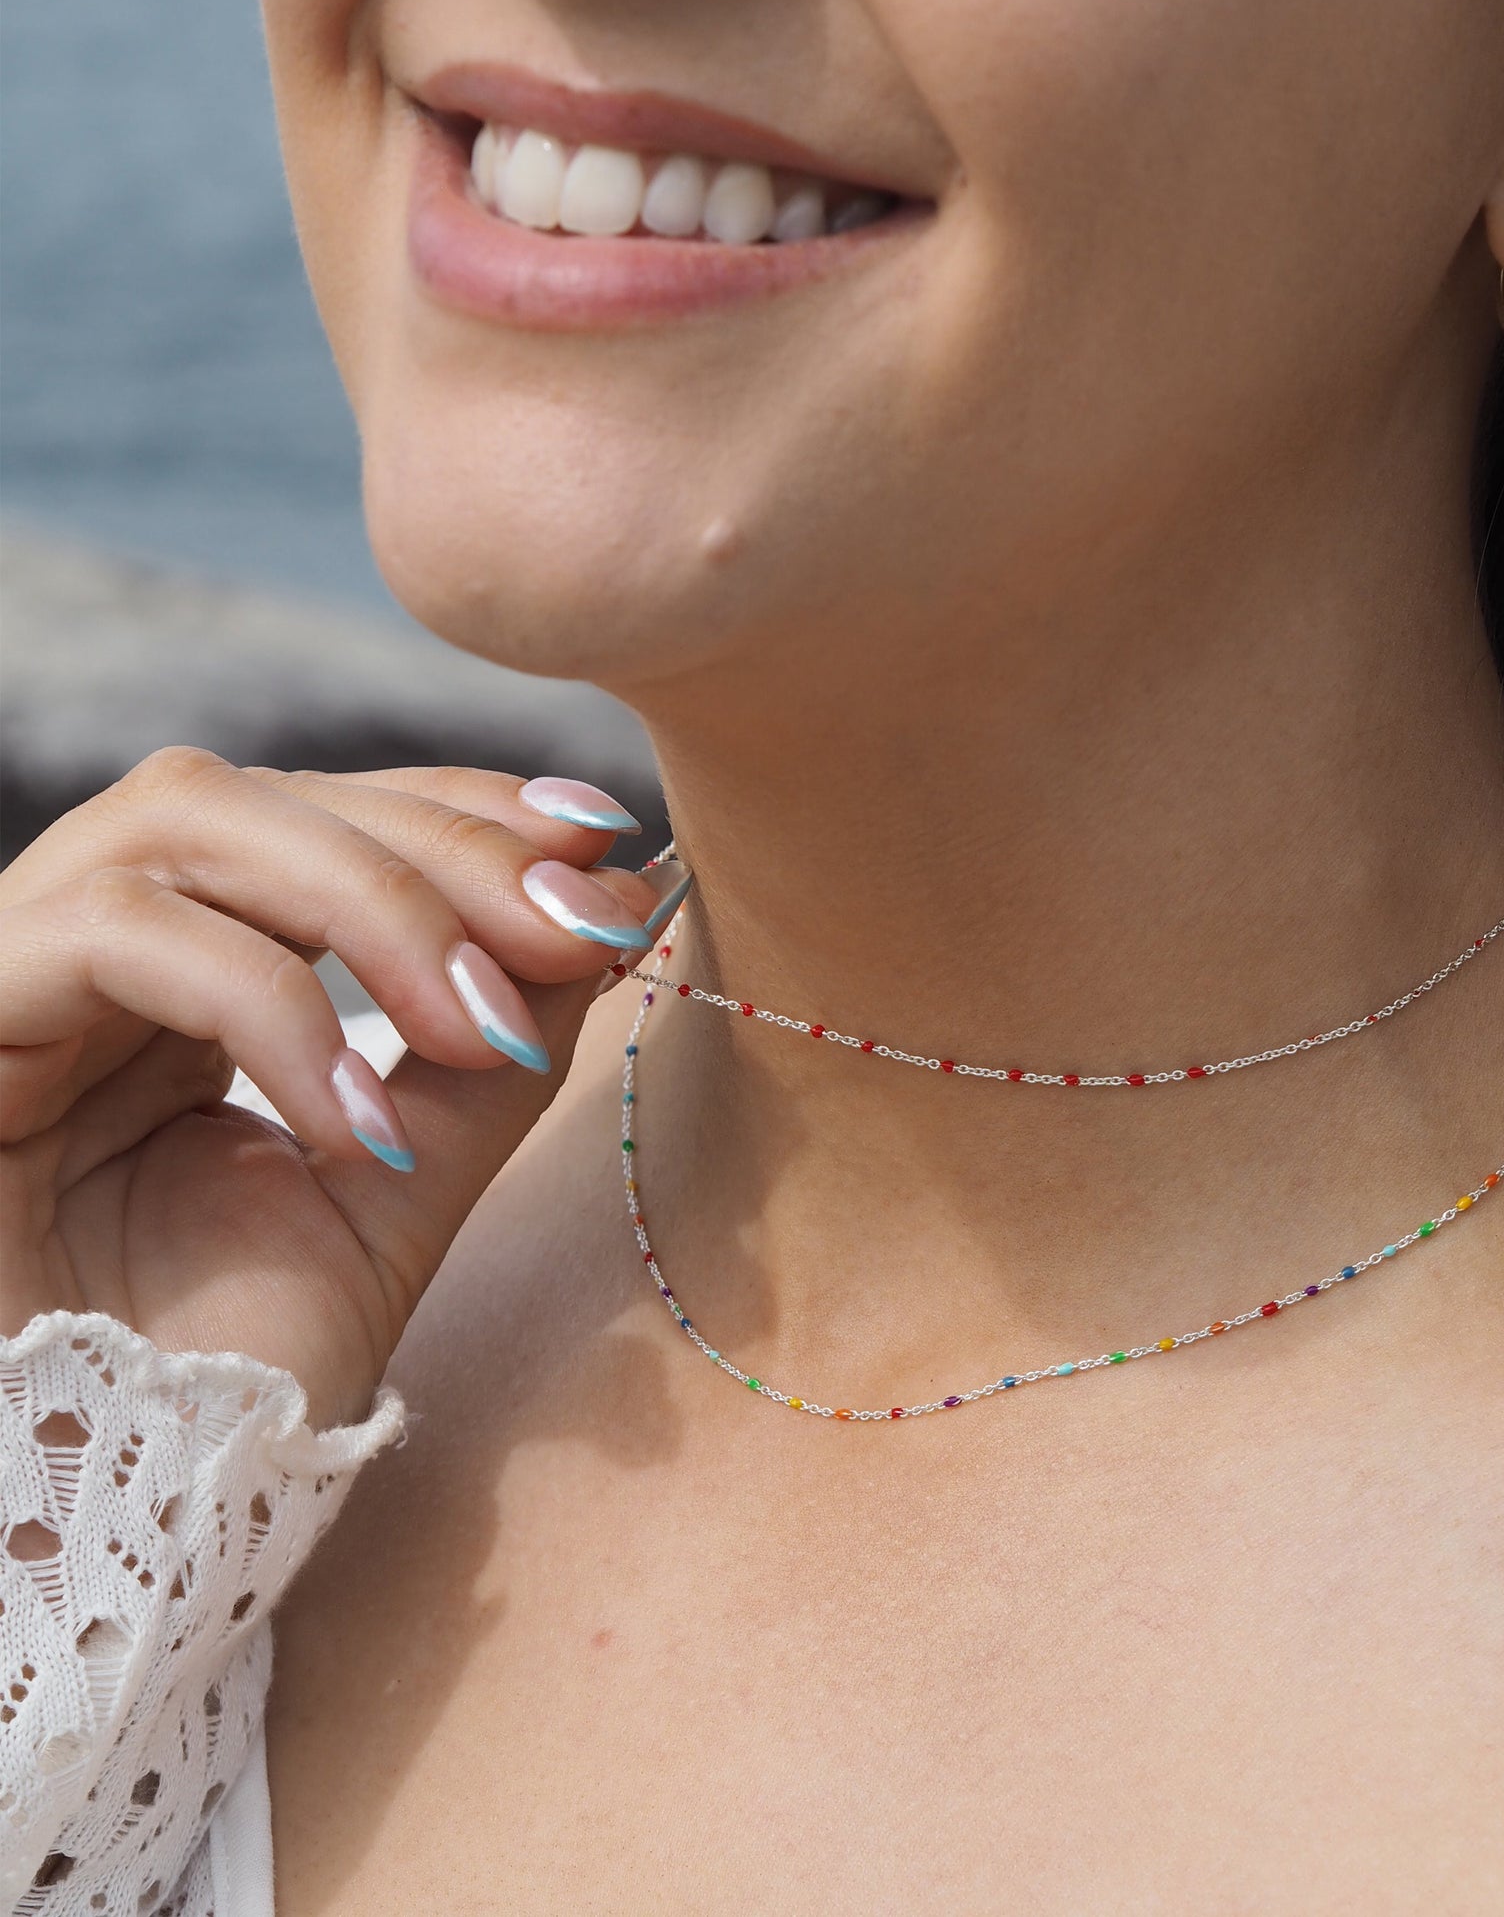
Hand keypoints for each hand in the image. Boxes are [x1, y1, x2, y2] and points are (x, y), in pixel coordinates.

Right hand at [0, 750, 676, 1428]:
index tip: (605, 846)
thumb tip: (620, 899)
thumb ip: (493, 1048)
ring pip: (184, 822)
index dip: (461, 808)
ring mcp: (9, 976)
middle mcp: (91, 951)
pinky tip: (353, 1119)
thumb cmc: (228, 1371)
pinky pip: (103, 935)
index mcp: (187, 975)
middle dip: (443, 849)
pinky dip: (261, 1003)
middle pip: (264, 797)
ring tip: (480, 1026)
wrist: (98, 1528)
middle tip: (579, 926)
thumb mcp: (400, 1185)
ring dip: (370, 904)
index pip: (322, 819)